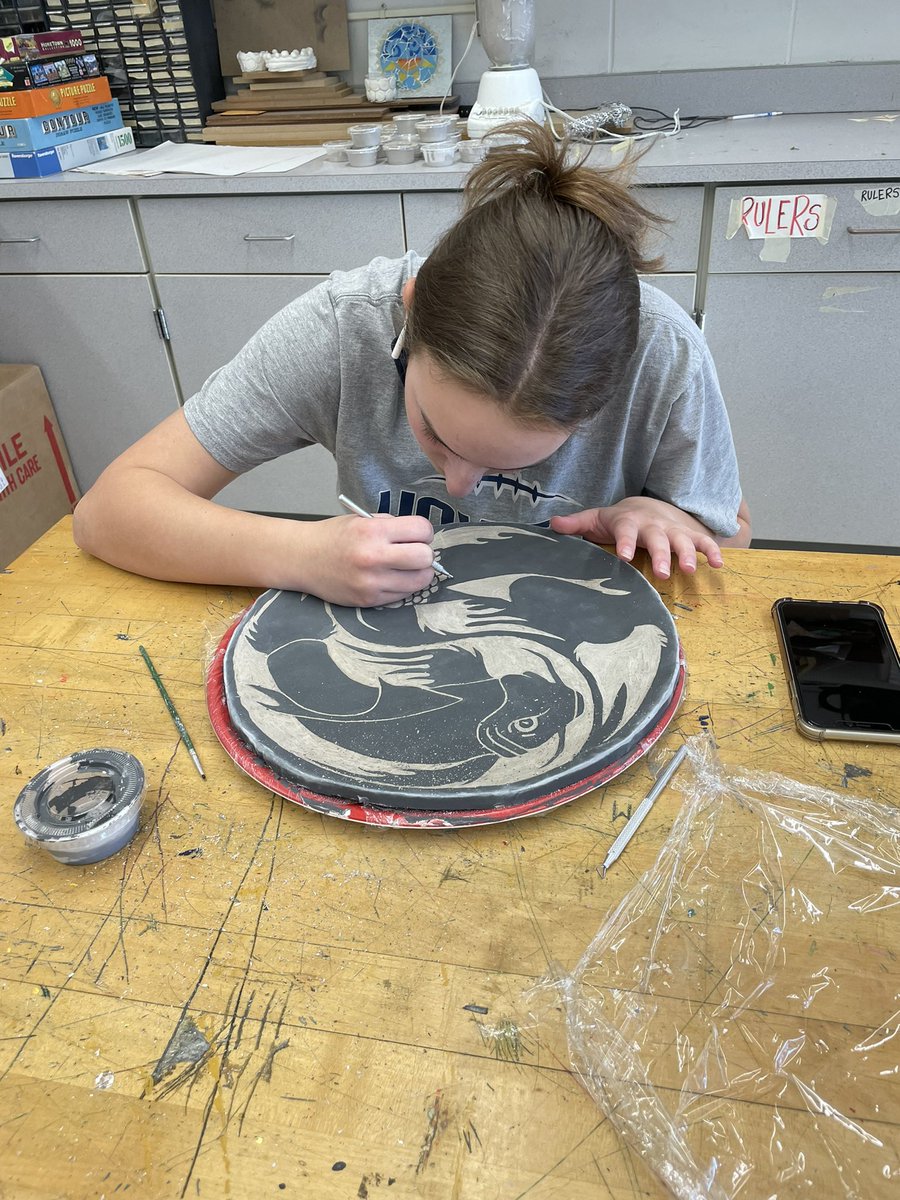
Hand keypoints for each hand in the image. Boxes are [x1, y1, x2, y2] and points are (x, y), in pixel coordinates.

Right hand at [301, 513, 437, 605]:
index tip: (417, 534)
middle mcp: (373, 557)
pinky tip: (390, 577)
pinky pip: (403, 595)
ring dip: (418, 573)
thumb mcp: (362, 520)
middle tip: (414, 551)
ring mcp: (371, 582)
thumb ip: (392, 526)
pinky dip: (403, 586)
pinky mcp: (369, 600)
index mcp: (372, 531)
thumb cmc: (334, 537)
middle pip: (425, 557)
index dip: (423, 531)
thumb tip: (422, 537)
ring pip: (420, 580)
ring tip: (405, 567)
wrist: (303, 559)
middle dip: (424, 553)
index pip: (422, 530)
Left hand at [550, 497, 723, 578]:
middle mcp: (653, 525)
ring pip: (682, 540)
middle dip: (660, 554)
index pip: (625, 531)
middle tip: (662, 573)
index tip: (624, 557)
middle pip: (657, 538)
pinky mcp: (689, 534)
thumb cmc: (619, 520)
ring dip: (688, 554)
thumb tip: (552, 525)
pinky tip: (719, 565)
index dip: (625, 542)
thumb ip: (577, 524)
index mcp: (628, 522)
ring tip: (689, 570)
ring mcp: (673, 529)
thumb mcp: (597, 519)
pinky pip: (704, 541)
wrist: (648, 505)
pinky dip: (712, 550)